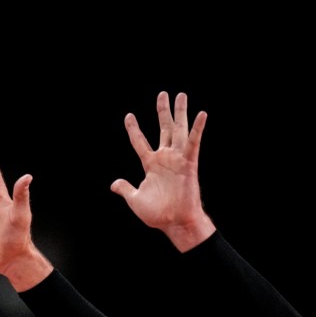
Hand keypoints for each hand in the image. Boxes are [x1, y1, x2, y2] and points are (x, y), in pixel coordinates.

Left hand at [110, 91, 214, 250]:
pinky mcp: (189, 163)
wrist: (174, 222)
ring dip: (180, 113)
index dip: (134, 129)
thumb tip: (114, 184)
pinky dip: (197, 129)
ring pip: (178, 130)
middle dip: (163, 111)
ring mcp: (177, 159)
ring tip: (181, 95)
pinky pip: (193, 143)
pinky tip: (201, 114)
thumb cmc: (157, 214)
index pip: (139, 142)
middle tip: (163, 94)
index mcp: (150, 164)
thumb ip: (125, 188)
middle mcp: (165, 158)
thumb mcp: (135, 199)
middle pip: (163, 129)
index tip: (129, 115)